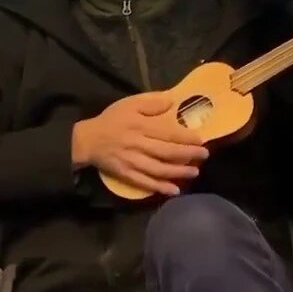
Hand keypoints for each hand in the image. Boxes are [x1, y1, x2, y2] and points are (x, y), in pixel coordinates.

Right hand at [72, 92, 208, 196]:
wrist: (87, 140)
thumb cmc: (111, 120)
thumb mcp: (129, 103)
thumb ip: (150, 101)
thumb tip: (171, 101)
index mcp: (140, 125)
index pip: (168, 132)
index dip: (186, 137)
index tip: (201, 140)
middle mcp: (138, 144)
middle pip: (167, 152)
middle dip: (188, 155)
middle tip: (204, 156)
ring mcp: (132, 161)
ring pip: (159, 169)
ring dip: (179, 172)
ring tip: (194, 172)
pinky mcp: (126, 174)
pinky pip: (145, 183)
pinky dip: (160, 188)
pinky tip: (174, 190)